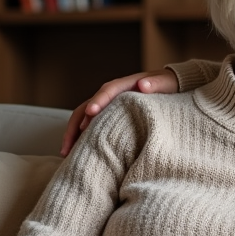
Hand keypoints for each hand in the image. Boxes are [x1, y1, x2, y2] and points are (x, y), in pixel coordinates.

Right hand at [60, 69, 178, 155]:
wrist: (169, 85)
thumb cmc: (168, 85)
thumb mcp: (166, 82)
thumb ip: (156, 83)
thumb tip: (143, 84)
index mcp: (125, 85)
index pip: (108, 91)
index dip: (99, 101)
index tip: (91, 112)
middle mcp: (111, 94)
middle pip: (87, 107)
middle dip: (76, 125)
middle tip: (69, 145)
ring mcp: (108, 104)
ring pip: (84, 117)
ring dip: (73, 134)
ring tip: (65, 154)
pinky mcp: (109, 114)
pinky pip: (90, 125)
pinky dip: (81, 136)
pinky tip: (77, 152)